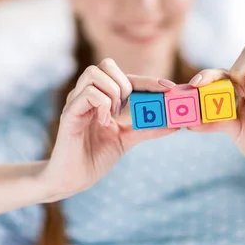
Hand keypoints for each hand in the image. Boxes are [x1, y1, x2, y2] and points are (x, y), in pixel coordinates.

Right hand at [45, 58, 176, 197]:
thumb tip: (176, 123)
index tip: (169, 87)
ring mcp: (75, 102)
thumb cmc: (95, 156)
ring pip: (94, 73)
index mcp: (100, 97)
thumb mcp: (127, 139)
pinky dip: (102, 104)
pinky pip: (87, 94)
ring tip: (114, 115)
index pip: (125, 76)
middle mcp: (86, 94)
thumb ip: (148, 128)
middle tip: (128, 107)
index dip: (148, 80)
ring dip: (112, 92)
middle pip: (105, 64)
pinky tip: (104, 122)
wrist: (72, 180)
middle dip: (125, 83)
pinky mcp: (68, 114)